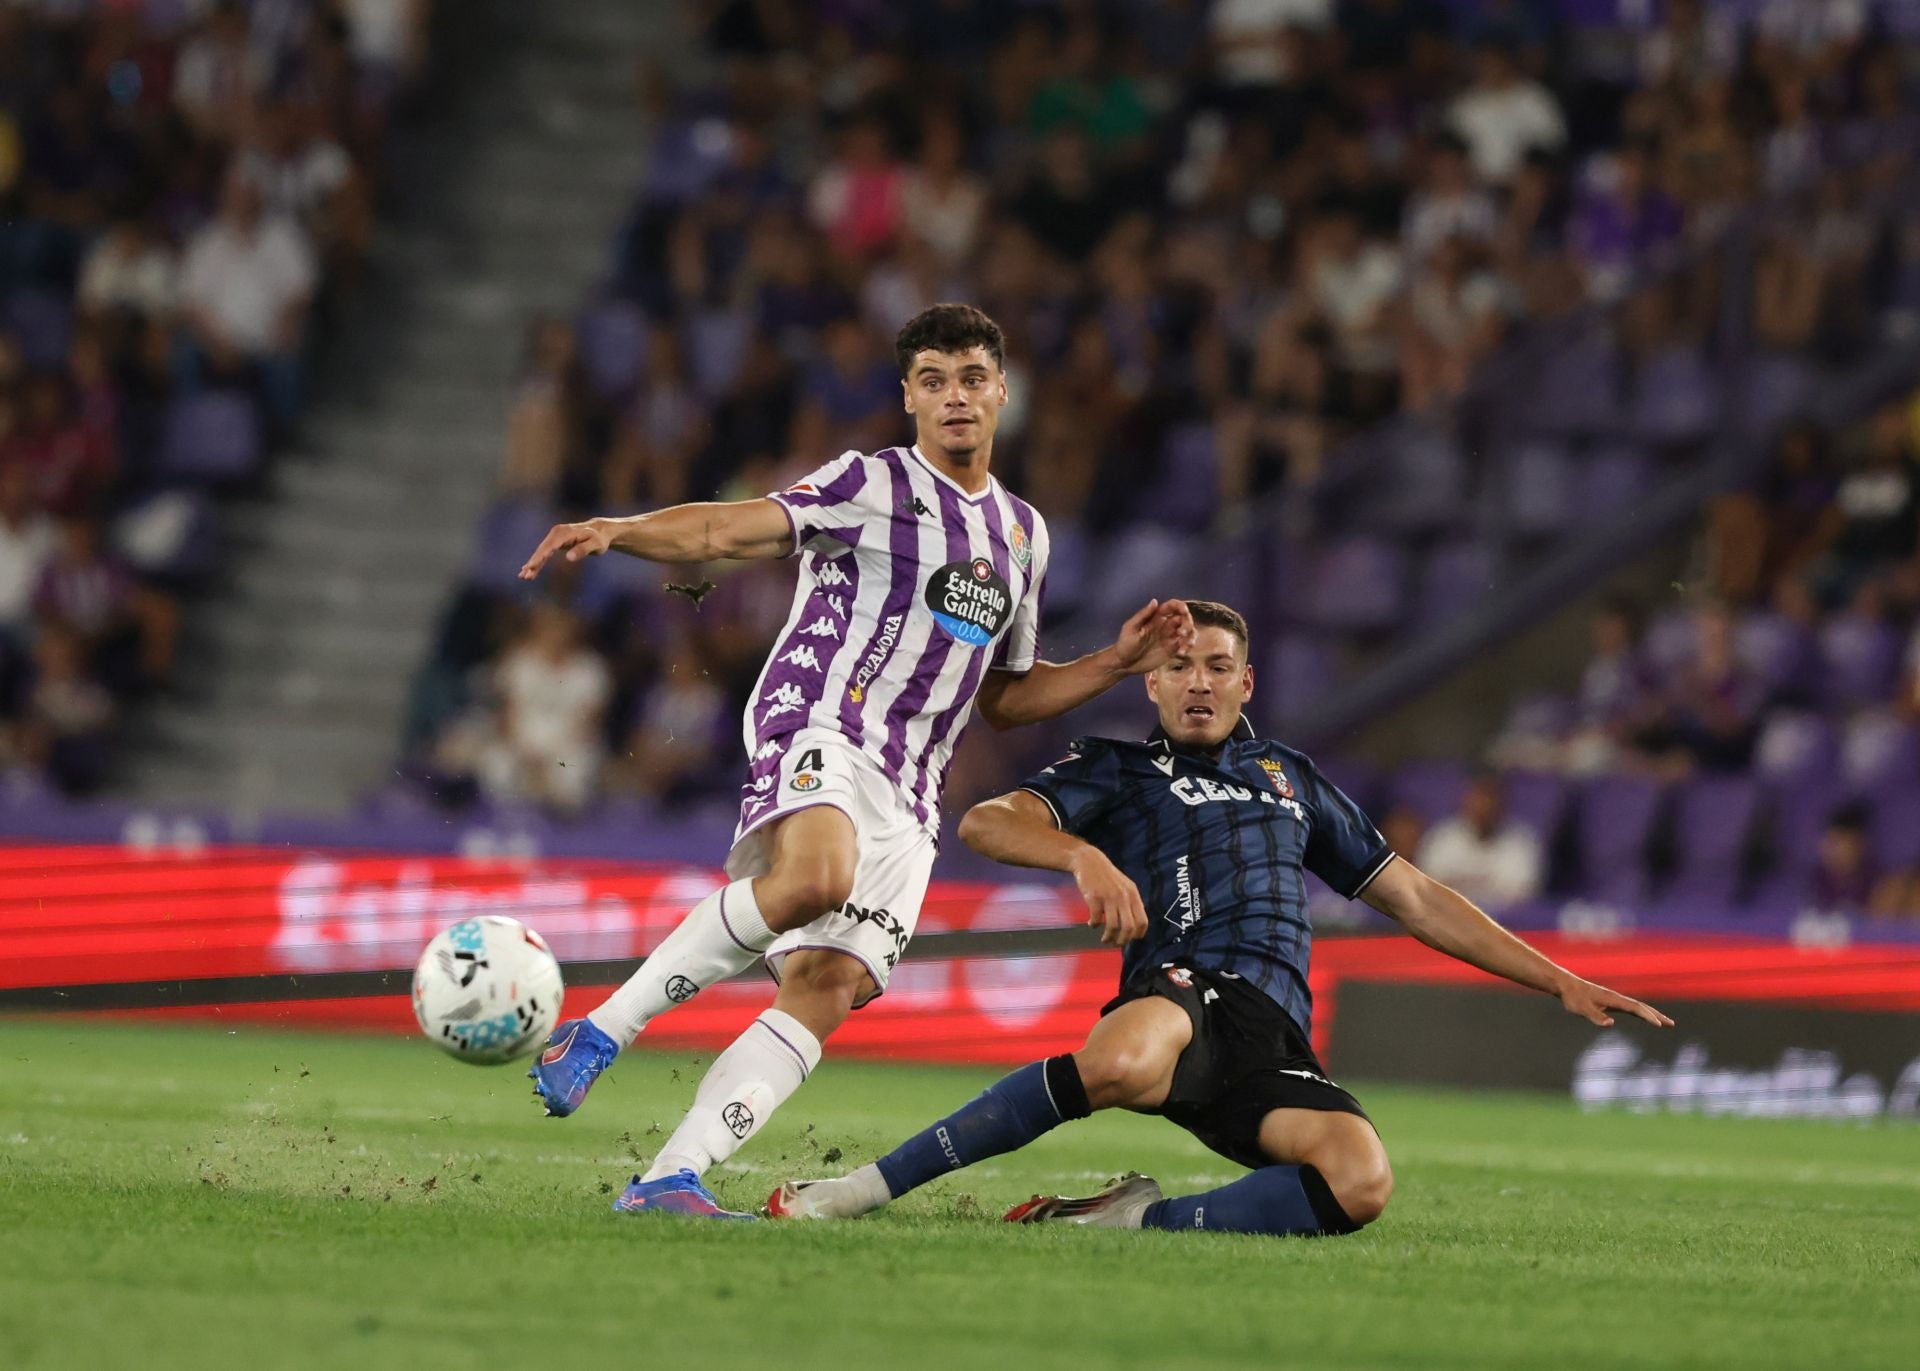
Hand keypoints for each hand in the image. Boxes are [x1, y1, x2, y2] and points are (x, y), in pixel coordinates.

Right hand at [520, 520, 611, 579]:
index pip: (549, 546)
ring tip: (523, 577)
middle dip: (533, 563)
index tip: (531, 566)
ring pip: (541, 552)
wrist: (600, 532)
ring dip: (533, 564)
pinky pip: (544, 553)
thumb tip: (568, 558)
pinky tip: (529, 570)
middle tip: (524, 576)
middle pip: (542, 549)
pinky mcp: (555, 542)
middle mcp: (557, 533)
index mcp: (564, 533)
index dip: (540, 557)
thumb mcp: (595, 544)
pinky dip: (537, 562)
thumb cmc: (599, 539)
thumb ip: (583, 550)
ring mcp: (555, 537)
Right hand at [1068, 848, 1146, 945]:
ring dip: (1108, 937)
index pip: (1142, 921)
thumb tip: (1133, 926)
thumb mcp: (1125, 886)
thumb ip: (1130, 902)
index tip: (1130, 939)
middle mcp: (1123, 896)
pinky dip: (1094, 925)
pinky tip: (1092, 923)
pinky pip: (1096, 919)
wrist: (1089, 861)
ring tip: (1104, 939)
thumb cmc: (1107, 876)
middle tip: (1116, 943)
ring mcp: (1109, 897)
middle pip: (1129, 927)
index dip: (1137, 934)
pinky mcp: (1094, 898)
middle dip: (1122, 940)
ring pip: (1113, 926)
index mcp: (1133, 894)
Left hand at [1109, 598, 1194, 675]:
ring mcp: (1170, 637)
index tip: (1184, 612)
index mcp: (1156, 617)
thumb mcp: (1131, 628)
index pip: (1172, 606)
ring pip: (1188, 631)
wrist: (1125, 663)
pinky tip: (1181, 653)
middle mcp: (1165, 625)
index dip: (1180, 606)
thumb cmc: (1125, 644)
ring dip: (1191, 636)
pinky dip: (1187, 647)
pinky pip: (1185, 644)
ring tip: (1185, 646)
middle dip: (1188, 623)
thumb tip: (1155, 601)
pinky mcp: (1172, 649)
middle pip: (1184, 618)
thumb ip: (1143, 615)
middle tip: (1182, 633)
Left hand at [1558, 976, 1672, 1029]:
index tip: (1660, 1025)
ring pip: (1637, 1007)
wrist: (1565, 985)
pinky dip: (1641, 1012)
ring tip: (1664, 1023)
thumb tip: (1610, 1023)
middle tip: (1672, 1024)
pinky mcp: (1610, 1002)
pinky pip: (1630, 1008)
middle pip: (1641, 1007)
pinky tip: (1644, 1017)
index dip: (1648, 1016)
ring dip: (1652, 1014)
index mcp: (1613, 999)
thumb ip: (1595, 1016)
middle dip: (1657, 1015)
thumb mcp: (1581, 1009)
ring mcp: (1614, 999)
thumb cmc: (1572, 997)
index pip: (1635, 1008)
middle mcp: (1616, 998)